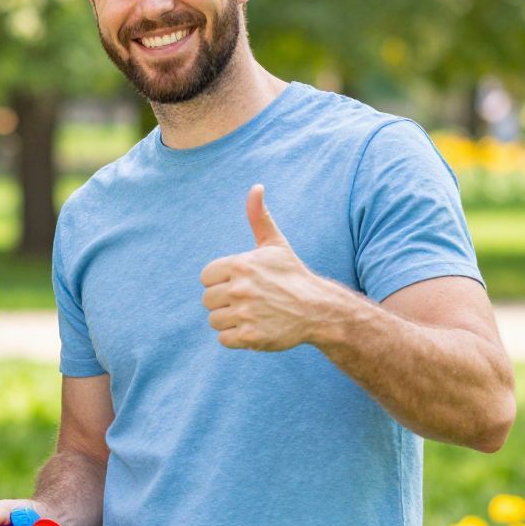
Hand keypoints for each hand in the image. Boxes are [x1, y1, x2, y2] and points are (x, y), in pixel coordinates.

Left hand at [200, 185, 335, 351]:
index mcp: (240, 265)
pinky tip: (255, 328)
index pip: (206, 277)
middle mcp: (240, 288)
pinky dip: (237, 338)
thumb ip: (259, 217)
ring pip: (215, 320)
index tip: (241, 283)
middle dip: (224, 302)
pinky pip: (224, 339)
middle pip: (208, 300)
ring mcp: (245, 313)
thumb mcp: (275, 244)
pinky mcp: (250, 336)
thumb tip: (256, 186)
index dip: (220, 281)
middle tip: (250, 301)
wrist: (318, 309)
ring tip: (253, 314)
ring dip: (230, 321)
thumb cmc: (292, 275)